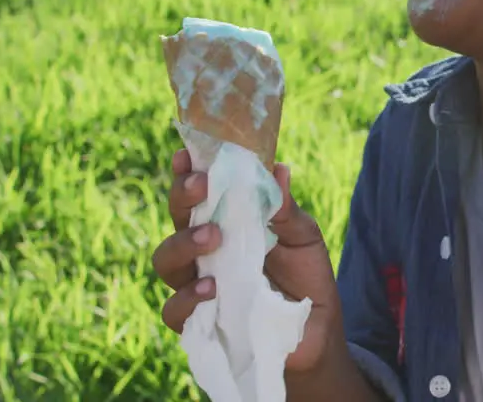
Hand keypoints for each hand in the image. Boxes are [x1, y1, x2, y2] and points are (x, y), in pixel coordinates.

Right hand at [150, 148, 345, 374]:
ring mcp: (197, 285)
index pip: (198, 194)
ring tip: (212, 236)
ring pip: (165, 261)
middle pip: (176, 220)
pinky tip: (211, 288)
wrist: (316, 330)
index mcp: (225, 223)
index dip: (186, 171)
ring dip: (183, 243)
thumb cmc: (306, 277)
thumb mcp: (304, 238)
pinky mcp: (200, 323)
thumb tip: (278, 168)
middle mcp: (204, 252)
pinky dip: (188, 297)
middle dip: (182, 198)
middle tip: (201, 185)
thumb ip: (286, 209)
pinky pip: (174, 310)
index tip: (186, 152)